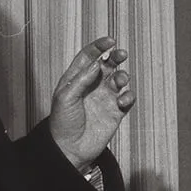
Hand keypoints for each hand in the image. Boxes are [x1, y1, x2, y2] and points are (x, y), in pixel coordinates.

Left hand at [49, 37, 135, 170]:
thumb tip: (97, 64)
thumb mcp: (65, 97)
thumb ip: (81, 80)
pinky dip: (128, 97)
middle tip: (121, 54)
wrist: (70, 149)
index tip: (109, 41)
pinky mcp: (115, 112)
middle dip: (115, 57)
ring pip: (119, 80)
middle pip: (107, 65)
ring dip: (122, 77)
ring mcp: (104, 99)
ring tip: (120, 82)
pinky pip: (126, 99)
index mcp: (76, 79)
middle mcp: (92, 86)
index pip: (88, 57)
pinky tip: (121, 102)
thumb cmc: (62, 123)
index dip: (98, 47)